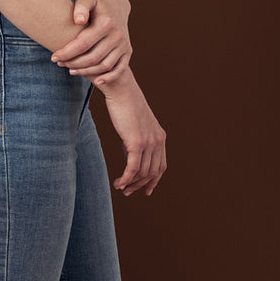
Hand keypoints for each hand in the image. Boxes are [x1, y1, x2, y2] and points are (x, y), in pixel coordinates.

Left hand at [51, 0, 131, 84]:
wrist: (116, 7)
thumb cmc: (95, 6)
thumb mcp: (87, 1)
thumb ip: (81, 7)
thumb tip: (78, 21)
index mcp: (106, 24)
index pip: (82, 44)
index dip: (67, 53)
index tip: (54, 57)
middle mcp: (117, 36)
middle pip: (93, 57)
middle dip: (73, 63)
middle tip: (60, 63)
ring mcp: (124, 45)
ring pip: (104, 66)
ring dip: (86, 71)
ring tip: (70, 70)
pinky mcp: (128, 52)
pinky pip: (119, 69)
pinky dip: (108, 77)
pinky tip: (96, 81)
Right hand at [96, 70, 165, 195]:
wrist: (120, 88)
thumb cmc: (123, 103)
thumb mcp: (134, 124)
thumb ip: (135, 140)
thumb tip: (130, 155)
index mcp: (160, 137)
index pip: (161, 166)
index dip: (153, 181)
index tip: (146, 191)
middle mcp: (158, 141)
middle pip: (152, 172)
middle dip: (140, 185)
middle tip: (127, 191)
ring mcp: (149, 142)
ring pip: (143, 172)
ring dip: (131, 183)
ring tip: (120, 187)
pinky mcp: (137, 142)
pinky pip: (133, 167)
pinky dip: (127, 178)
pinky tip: (119, 182)